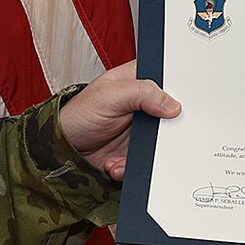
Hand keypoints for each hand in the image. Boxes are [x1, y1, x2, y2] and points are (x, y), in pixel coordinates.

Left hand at [61, 62, 179, 178]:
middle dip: (163, 133)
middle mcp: (144, 103)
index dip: (180, 94)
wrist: (64, 147)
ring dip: (146, 154)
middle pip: (171, 116)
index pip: (170, 81)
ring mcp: (142, 128)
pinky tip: (116, 161)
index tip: (176, 110)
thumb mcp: (109, 95)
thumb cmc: (79, 113)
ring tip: (123, 155)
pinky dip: (131, 165)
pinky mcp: (137, 149)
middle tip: (148, 138)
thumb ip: (141, 92)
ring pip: (162, 143)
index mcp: (140, 79)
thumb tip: (171, 104)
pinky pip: (148, 160)